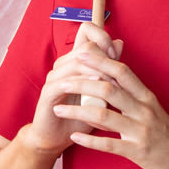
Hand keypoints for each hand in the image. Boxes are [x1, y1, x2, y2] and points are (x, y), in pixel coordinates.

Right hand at [21, 22, 124, 155]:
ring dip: (99, 73)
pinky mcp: (49, 92)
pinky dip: (83, 84)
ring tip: (112, 86)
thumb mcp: (100, 92)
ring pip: (79, 62)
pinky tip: (96, 90)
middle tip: (118, 76)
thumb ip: (108, 68)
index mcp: (75, 60)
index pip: (87, 30)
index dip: (104, 37)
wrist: (58, 138)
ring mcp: (55, 77)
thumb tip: (119, 43)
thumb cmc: (81, 116)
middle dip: (106, 59)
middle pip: (87, 47)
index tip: (116, 55)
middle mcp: (63, 64)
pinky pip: (66, 82)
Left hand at [49, 37, 168, 168]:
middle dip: (82, 83)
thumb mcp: (153, 108)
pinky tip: (74, 137)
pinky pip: (110, 144)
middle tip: (61, 81)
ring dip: (78, 111)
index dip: (100, 60)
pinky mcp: (139, 151)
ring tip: (58, 108)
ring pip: (104, 115)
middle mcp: (144, 110)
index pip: (122, 71)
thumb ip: (134, 92)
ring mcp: (141, 131)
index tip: (80, 52)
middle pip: (109, 88)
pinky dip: (90, 140)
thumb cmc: (168, 135)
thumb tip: (114, 72)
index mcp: (147, 97)